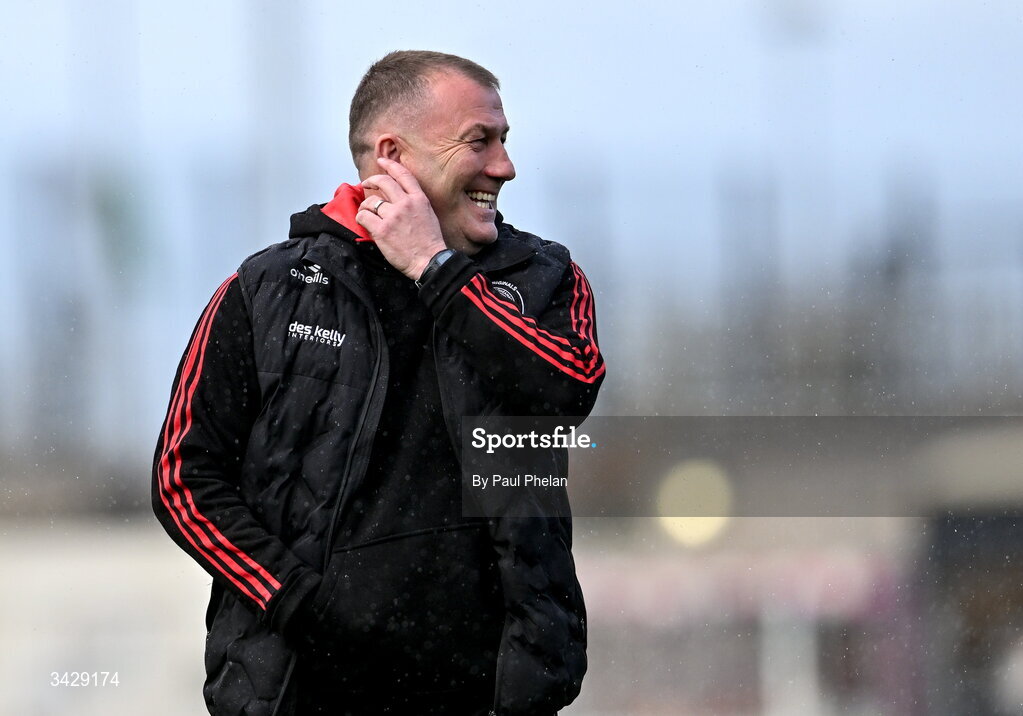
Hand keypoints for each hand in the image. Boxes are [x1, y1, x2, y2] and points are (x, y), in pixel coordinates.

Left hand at [357, 157, 448, 279]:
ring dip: (366, 207)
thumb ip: (415, 202)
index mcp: (419, 199)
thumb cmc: (430, 242)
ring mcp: (393, 216)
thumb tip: (399, 196)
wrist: (429, 261)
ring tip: (367, 213)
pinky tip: (365, 223)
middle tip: (366, 183)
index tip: (382, 161)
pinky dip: (361, 218)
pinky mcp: (382, 229)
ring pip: (370, 202)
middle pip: (383, 182)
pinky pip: (363, 216)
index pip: (403, 175)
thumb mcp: (429, 214)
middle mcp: (405, 204)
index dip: (390, 165)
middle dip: (371, 180)